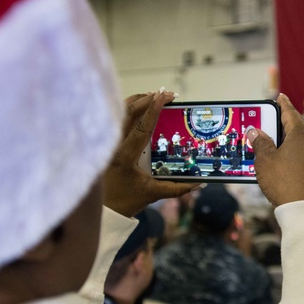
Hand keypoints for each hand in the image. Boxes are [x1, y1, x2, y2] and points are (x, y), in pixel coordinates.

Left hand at [103, 91, 199, 216]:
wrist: (103, 208)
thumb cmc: (126, 201)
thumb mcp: (153, 194)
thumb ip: (178, 188)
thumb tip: (200, 183)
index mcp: (125, 156)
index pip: (141, 127)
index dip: (153, 110)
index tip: (164, 95)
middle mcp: (113, 145)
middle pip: (128, 112)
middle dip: (148, 99)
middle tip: (167, 94)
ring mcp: (106, 142)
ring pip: (120, 112)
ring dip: (137, 100)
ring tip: (155, 96)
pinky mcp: (105, 141)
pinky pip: (116, 118)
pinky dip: (129, 108)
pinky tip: (140, 105)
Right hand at [248, 93, 303, 206]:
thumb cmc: (284, 182)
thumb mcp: (265, 160)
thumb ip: (260, 143)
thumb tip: (256, 132)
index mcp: (302, 132)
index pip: (289, 111)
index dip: (282, 104)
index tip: (279, 96)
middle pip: (295, 125)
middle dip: (281, 124)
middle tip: (268, 121)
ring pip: (300, 140)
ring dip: (287, 139)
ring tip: (271, 142)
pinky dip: (293, 151)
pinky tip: (282, 158)